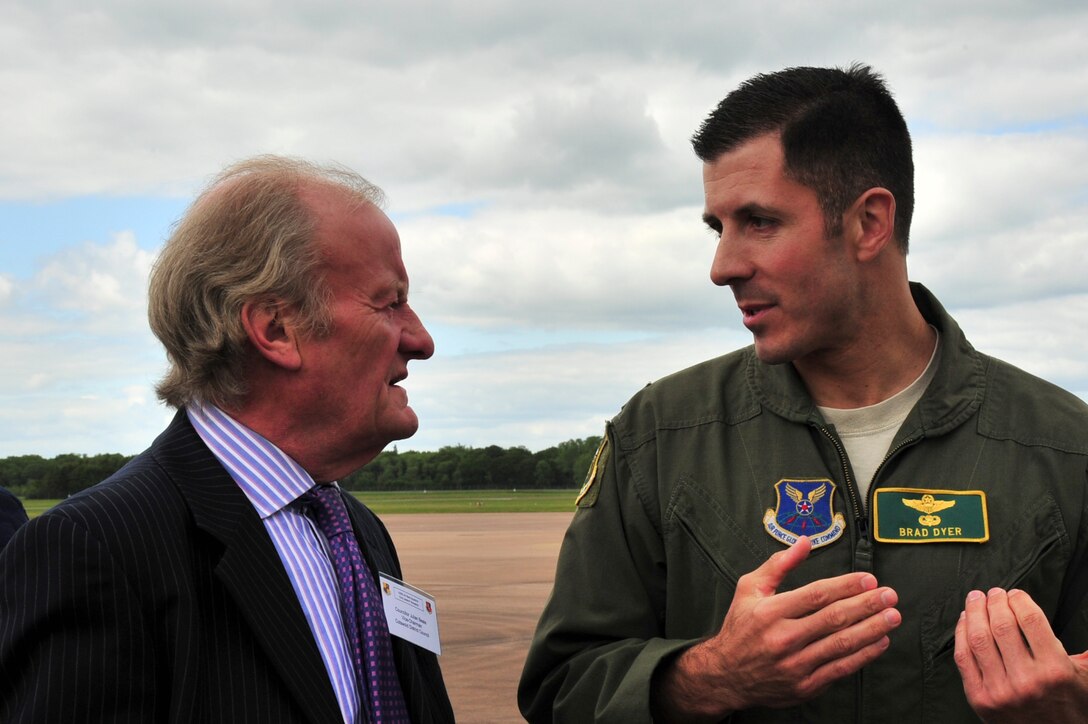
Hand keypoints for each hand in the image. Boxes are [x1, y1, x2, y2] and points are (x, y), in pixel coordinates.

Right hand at [651, 536, 900, 721]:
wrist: (726, 675)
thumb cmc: (739, 628)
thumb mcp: (749, 589)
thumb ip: (778, 564)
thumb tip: (805, 542)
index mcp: (769, 611)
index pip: (816, 595)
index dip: (846, 586)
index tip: (868, 579)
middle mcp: (783, 638)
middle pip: (834, 618)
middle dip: (866, 605)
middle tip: (888, 595)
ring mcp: (795, 664)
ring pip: (842, 644)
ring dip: (872, 629)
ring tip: (892, 616)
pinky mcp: (805, 686)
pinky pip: (841, 668)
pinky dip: (864, 655)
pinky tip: (879, 642)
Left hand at [954, 587, 1087, 722]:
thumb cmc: (1067, 705)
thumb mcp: (1081, 677)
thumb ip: (1078, 651)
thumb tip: (1077, 623)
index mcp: (1054, 670)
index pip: (1030, 619)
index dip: (1019, 599)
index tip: (1015, 594)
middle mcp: (1026, 680)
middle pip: (1001, 625)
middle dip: (994, 601)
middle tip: (992, 593)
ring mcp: (1000, 690)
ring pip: (978, 638)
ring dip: (974, 612)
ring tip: (976, 601)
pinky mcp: (979, 698)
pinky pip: (963, 657)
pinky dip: (960, 634)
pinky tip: (964, 622)